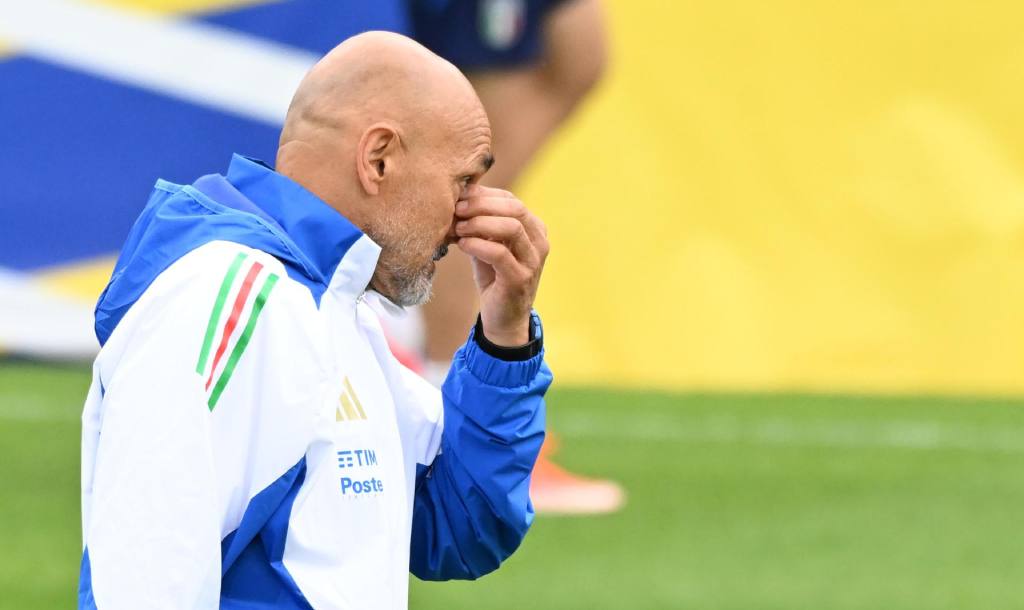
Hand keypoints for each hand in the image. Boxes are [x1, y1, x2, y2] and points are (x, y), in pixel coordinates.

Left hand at [454, 185, 548, 346]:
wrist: (504, 319)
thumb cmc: (494, 278)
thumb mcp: (488, 246)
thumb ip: (479, 225)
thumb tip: (458, 199)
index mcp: (534, 229)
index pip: (511, 199)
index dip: (484, 195)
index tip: (460, 197)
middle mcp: (539, 242)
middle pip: (515, 208)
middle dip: (482, 205)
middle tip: (458, 209)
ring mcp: (533, 261)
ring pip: (511, 227)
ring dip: (480, 224)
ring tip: (459, 228)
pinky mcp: (521, 279)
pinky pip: (500, 254)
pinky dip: (478, 245)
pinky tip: (463, 245)